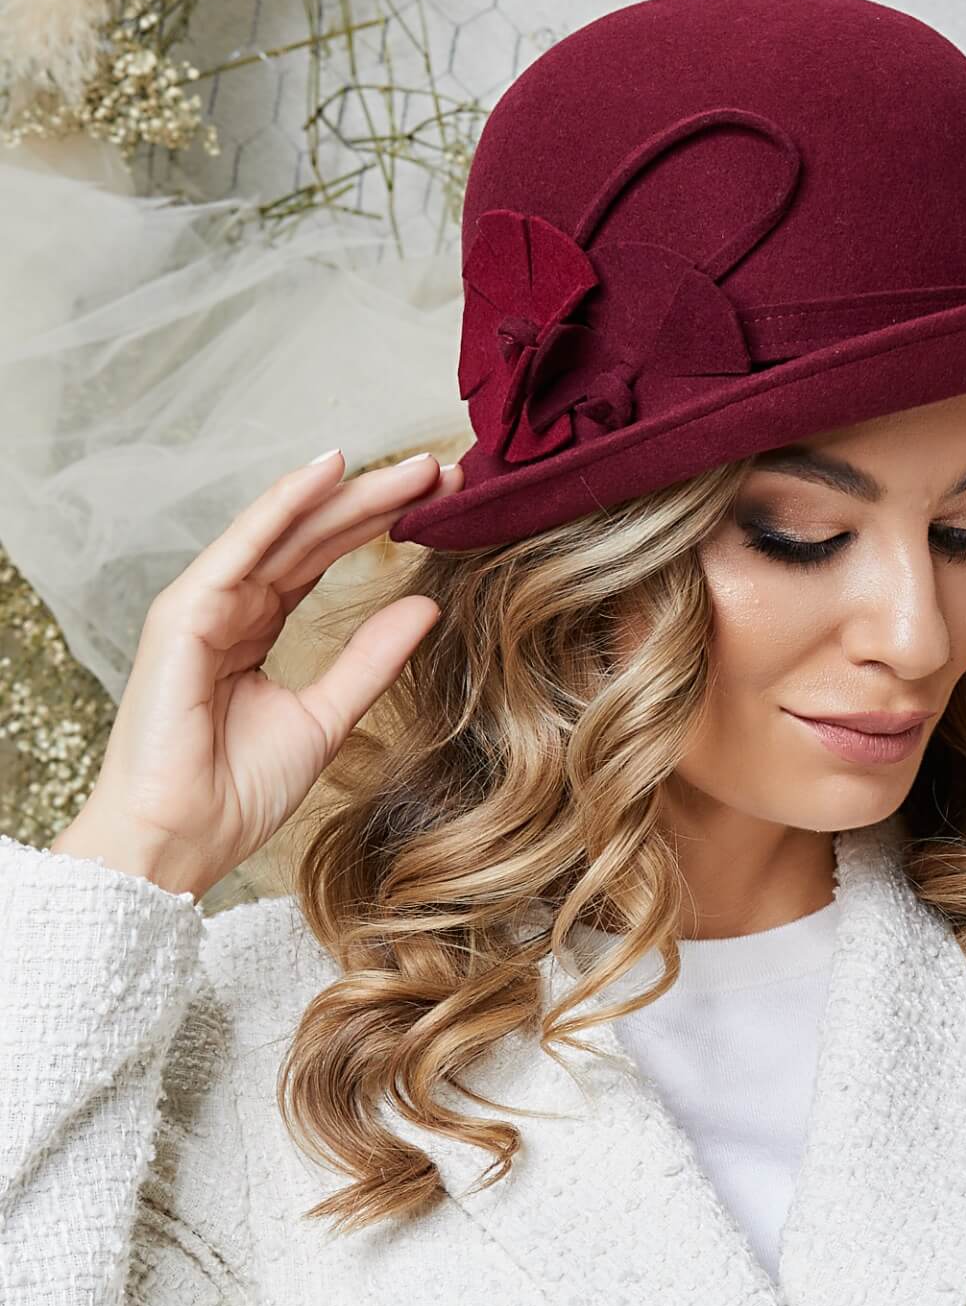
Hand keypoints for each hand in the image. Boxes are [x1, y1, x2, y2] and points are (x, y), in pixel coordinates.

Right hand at [58, 449, 464, 898]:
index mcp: (255, 626)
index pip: (323, 558)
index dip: (381, 526)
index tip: (443, 504)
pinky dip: (286, 505)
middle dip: (379, 500)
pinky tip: (331, 473)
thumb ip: (371, 658)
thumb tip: (426, 605)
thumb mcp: (328, 716)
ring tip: (414, 468)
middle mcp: (229, 605)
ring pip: (288, 530)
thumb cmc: (236, 791)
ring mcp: (205, 603)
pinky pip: (245, 546)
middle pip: (313, 536)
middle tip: (443, 472)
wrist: (183, 837)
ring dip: (350, 493)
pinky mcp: (186, 612)